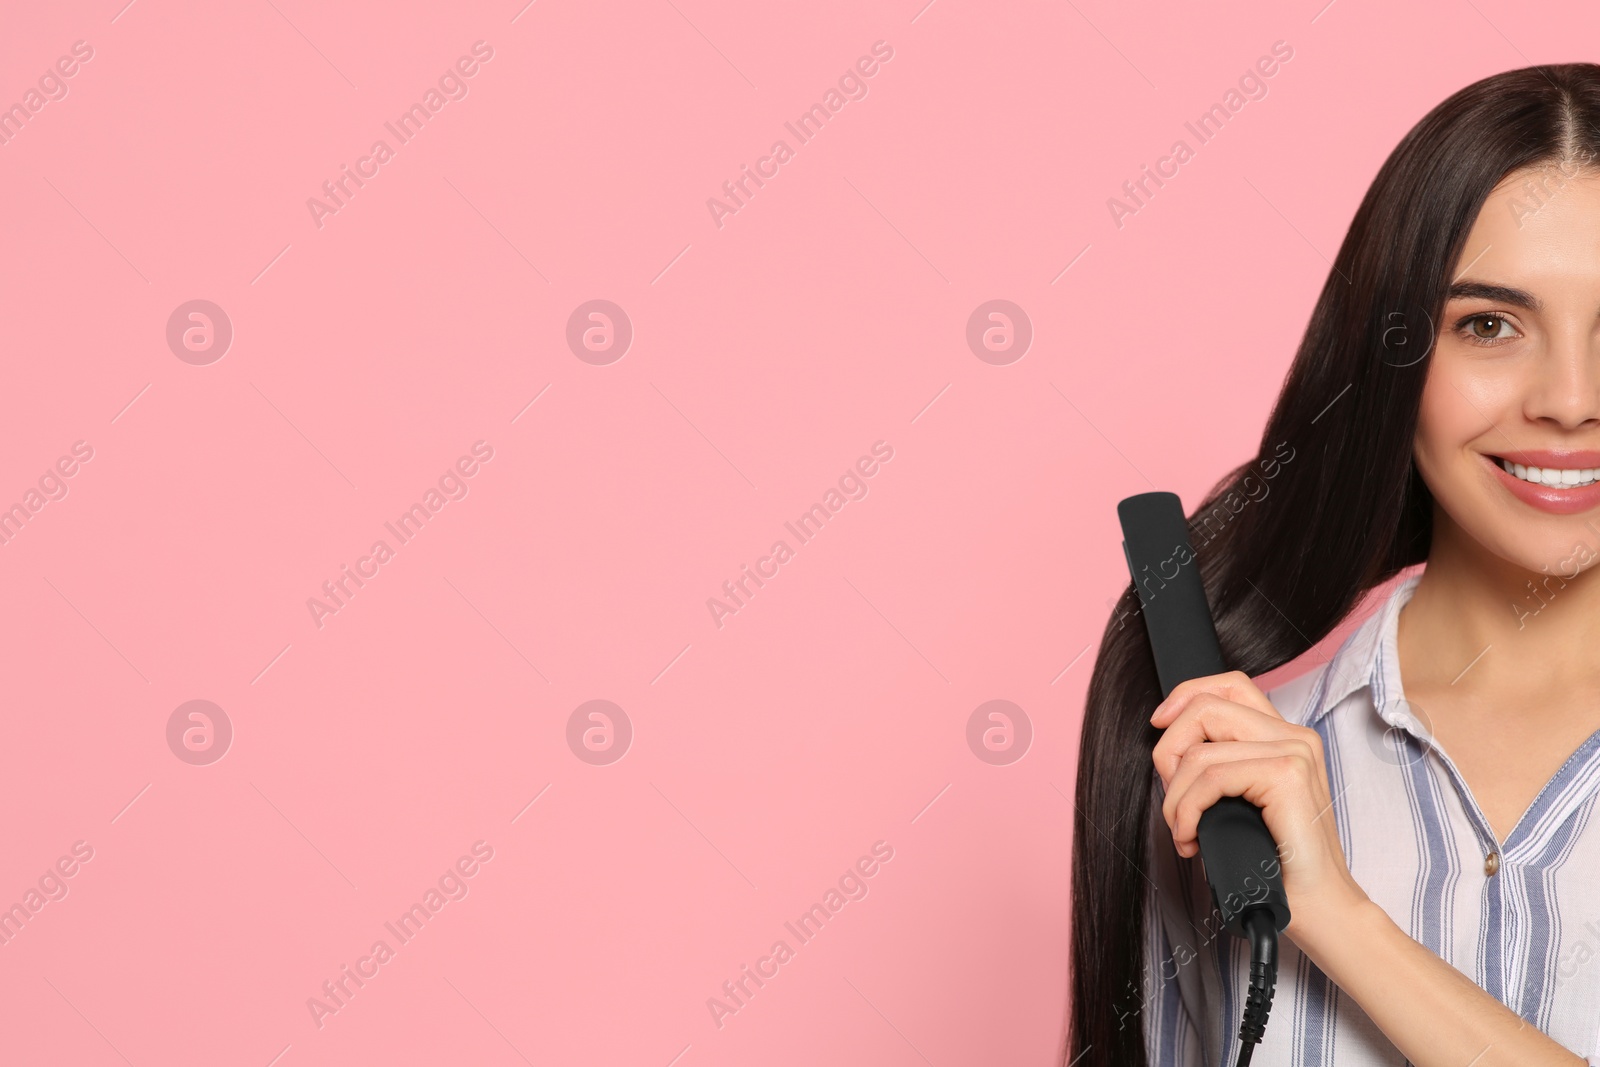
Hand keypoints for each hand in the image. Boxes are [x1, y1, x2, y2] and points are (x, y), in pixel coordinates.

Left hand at [1149, 670, 1369, 944]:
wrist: (1322, 909)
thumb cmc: (1279, 863)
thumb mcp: (1242, 801)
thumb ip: (1221, 765)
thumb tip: (1171, 750)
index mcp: (1286, 736)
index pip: (1229, 685)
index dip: (1185, 696)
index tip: (1158, 726)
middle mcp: (1295, 736)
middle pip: (1206, 707)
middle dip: (1168, 751)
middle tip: (1171, 801)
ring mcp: (1294, 753)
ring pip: (1200, 750)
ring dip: (1175, 796)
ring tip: (1183, 830)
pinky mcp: (1287, 777)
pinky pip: (1209, 778)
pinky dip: (1187, 810)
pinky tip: (1191, 838)